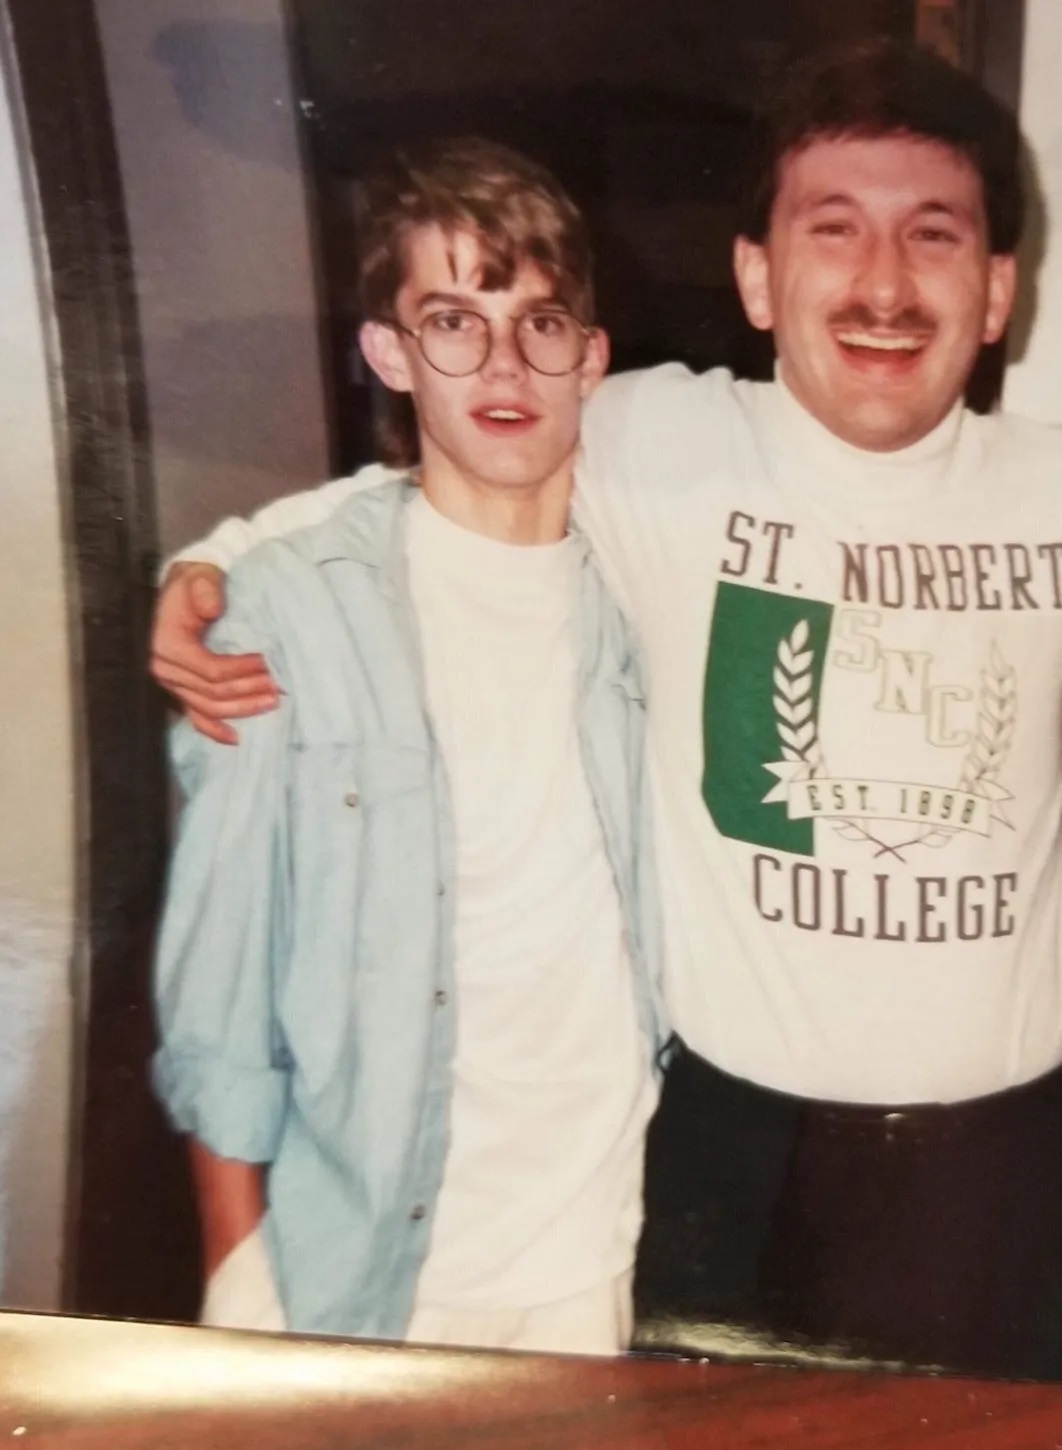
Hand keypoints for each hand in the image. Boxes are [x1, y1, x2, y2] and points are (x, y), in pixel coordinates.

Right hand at [150, 562, 278, 744]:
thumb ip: (205, 588)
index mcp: (167, 645)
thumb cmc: (197, 580)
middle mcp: (166, 670)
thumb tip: (212, 609)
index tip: (269, 664)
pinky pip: (196, 717)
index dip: (242, 671)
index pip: (210, 669)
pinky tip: (236, 738)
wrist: (187, 586)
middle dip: (248, 691)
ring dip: (242, 709)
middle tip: (280, 686)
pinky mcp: (182, 690)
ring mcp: (173, 684)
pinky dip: (215, 730)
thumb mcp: (200, 575)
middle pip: (212, 693)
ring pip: (209, 709)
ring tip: (272, 702)